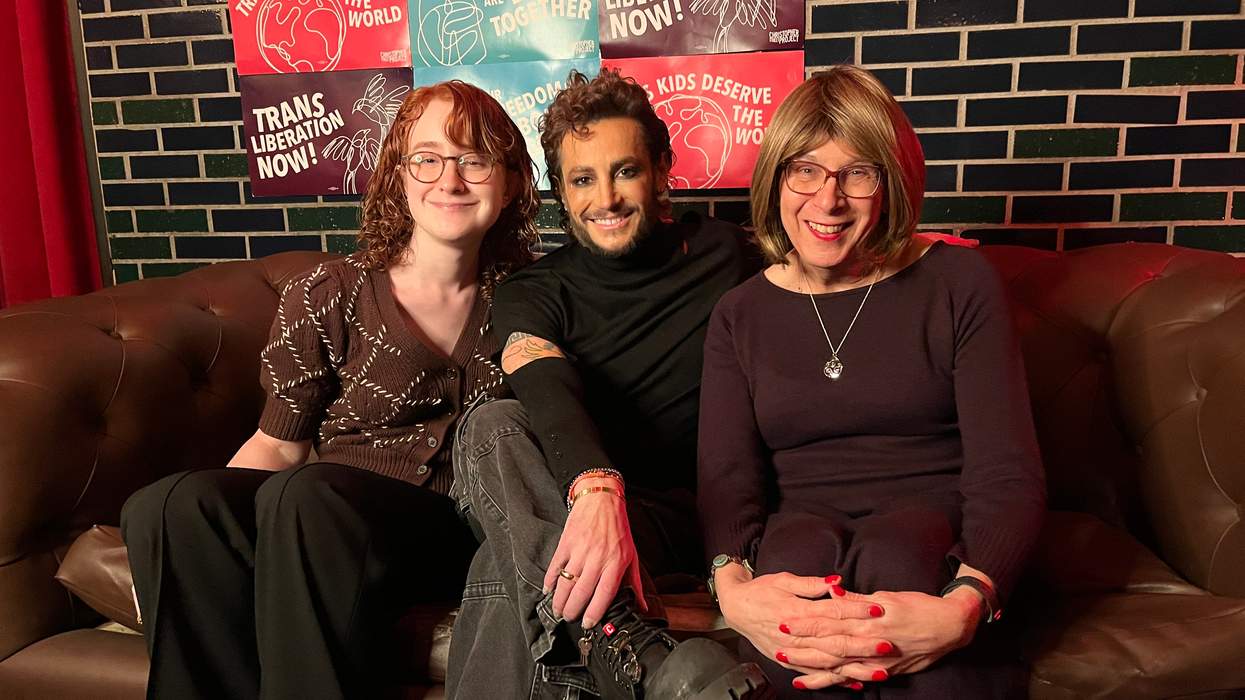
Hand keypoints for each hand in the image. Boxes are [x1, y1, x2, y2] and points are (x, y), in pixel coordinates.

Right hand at [543, 477, 644, 627]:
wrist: (601, 498)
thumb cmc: (618, 528)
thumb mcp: (632, 555)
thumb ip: (635, 584)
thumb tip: (642, 608)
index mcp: (615, 563)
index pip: (604, 594)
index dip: (594, 613)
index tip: (587, 624)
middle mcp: (597, 558)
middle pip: (581, 592)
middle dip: (573, 611)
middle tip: (570, 618)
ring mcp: (580, 550)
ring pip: (566, 583)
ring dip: (560, 601)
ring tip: (559, 610)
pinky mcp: (566, 543)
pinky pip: (555, 567)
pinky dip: (550, 582)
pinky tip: (549, 591)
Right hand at [716, 569, 890, 686]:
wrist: (735, 608)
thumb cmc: (760, 590)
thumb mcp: (784, 580)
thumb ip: (811, 584)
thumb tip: (837, 581)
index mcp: (796, 611)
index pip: (832, 612)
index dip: (856, 611)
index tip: (878, 609)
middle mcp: (795, 635)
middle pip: (834, 642)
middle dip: (863, 645)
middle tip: (887, 645)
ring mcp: (791, 651)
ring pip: (828, 663)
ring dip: (855, 668)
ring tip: (879, 671)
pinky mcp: (788, 661)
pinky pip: (815, 674)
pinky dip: (834, 680)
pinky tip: (854, 684)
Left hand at [783, 586, 980, 688]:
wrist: (951, 627)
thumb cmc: (920, 607)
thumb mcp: (889, 597)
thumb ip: (858, 600)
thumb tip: (832, 592)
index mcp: (869, 621)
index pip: (831, 621)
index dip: (807, 623)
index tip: (786, 620)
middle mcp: (870, 643)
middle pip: (830, 647)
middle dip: (804, 649)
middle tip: (779, 647)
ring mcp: (876, 661)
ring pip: (839, 667)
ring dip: (814, 669)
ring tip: (791, 671)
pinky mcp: (883, 671)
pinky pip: (853, 679)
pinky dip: (834, 682)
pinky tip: (816, 683)